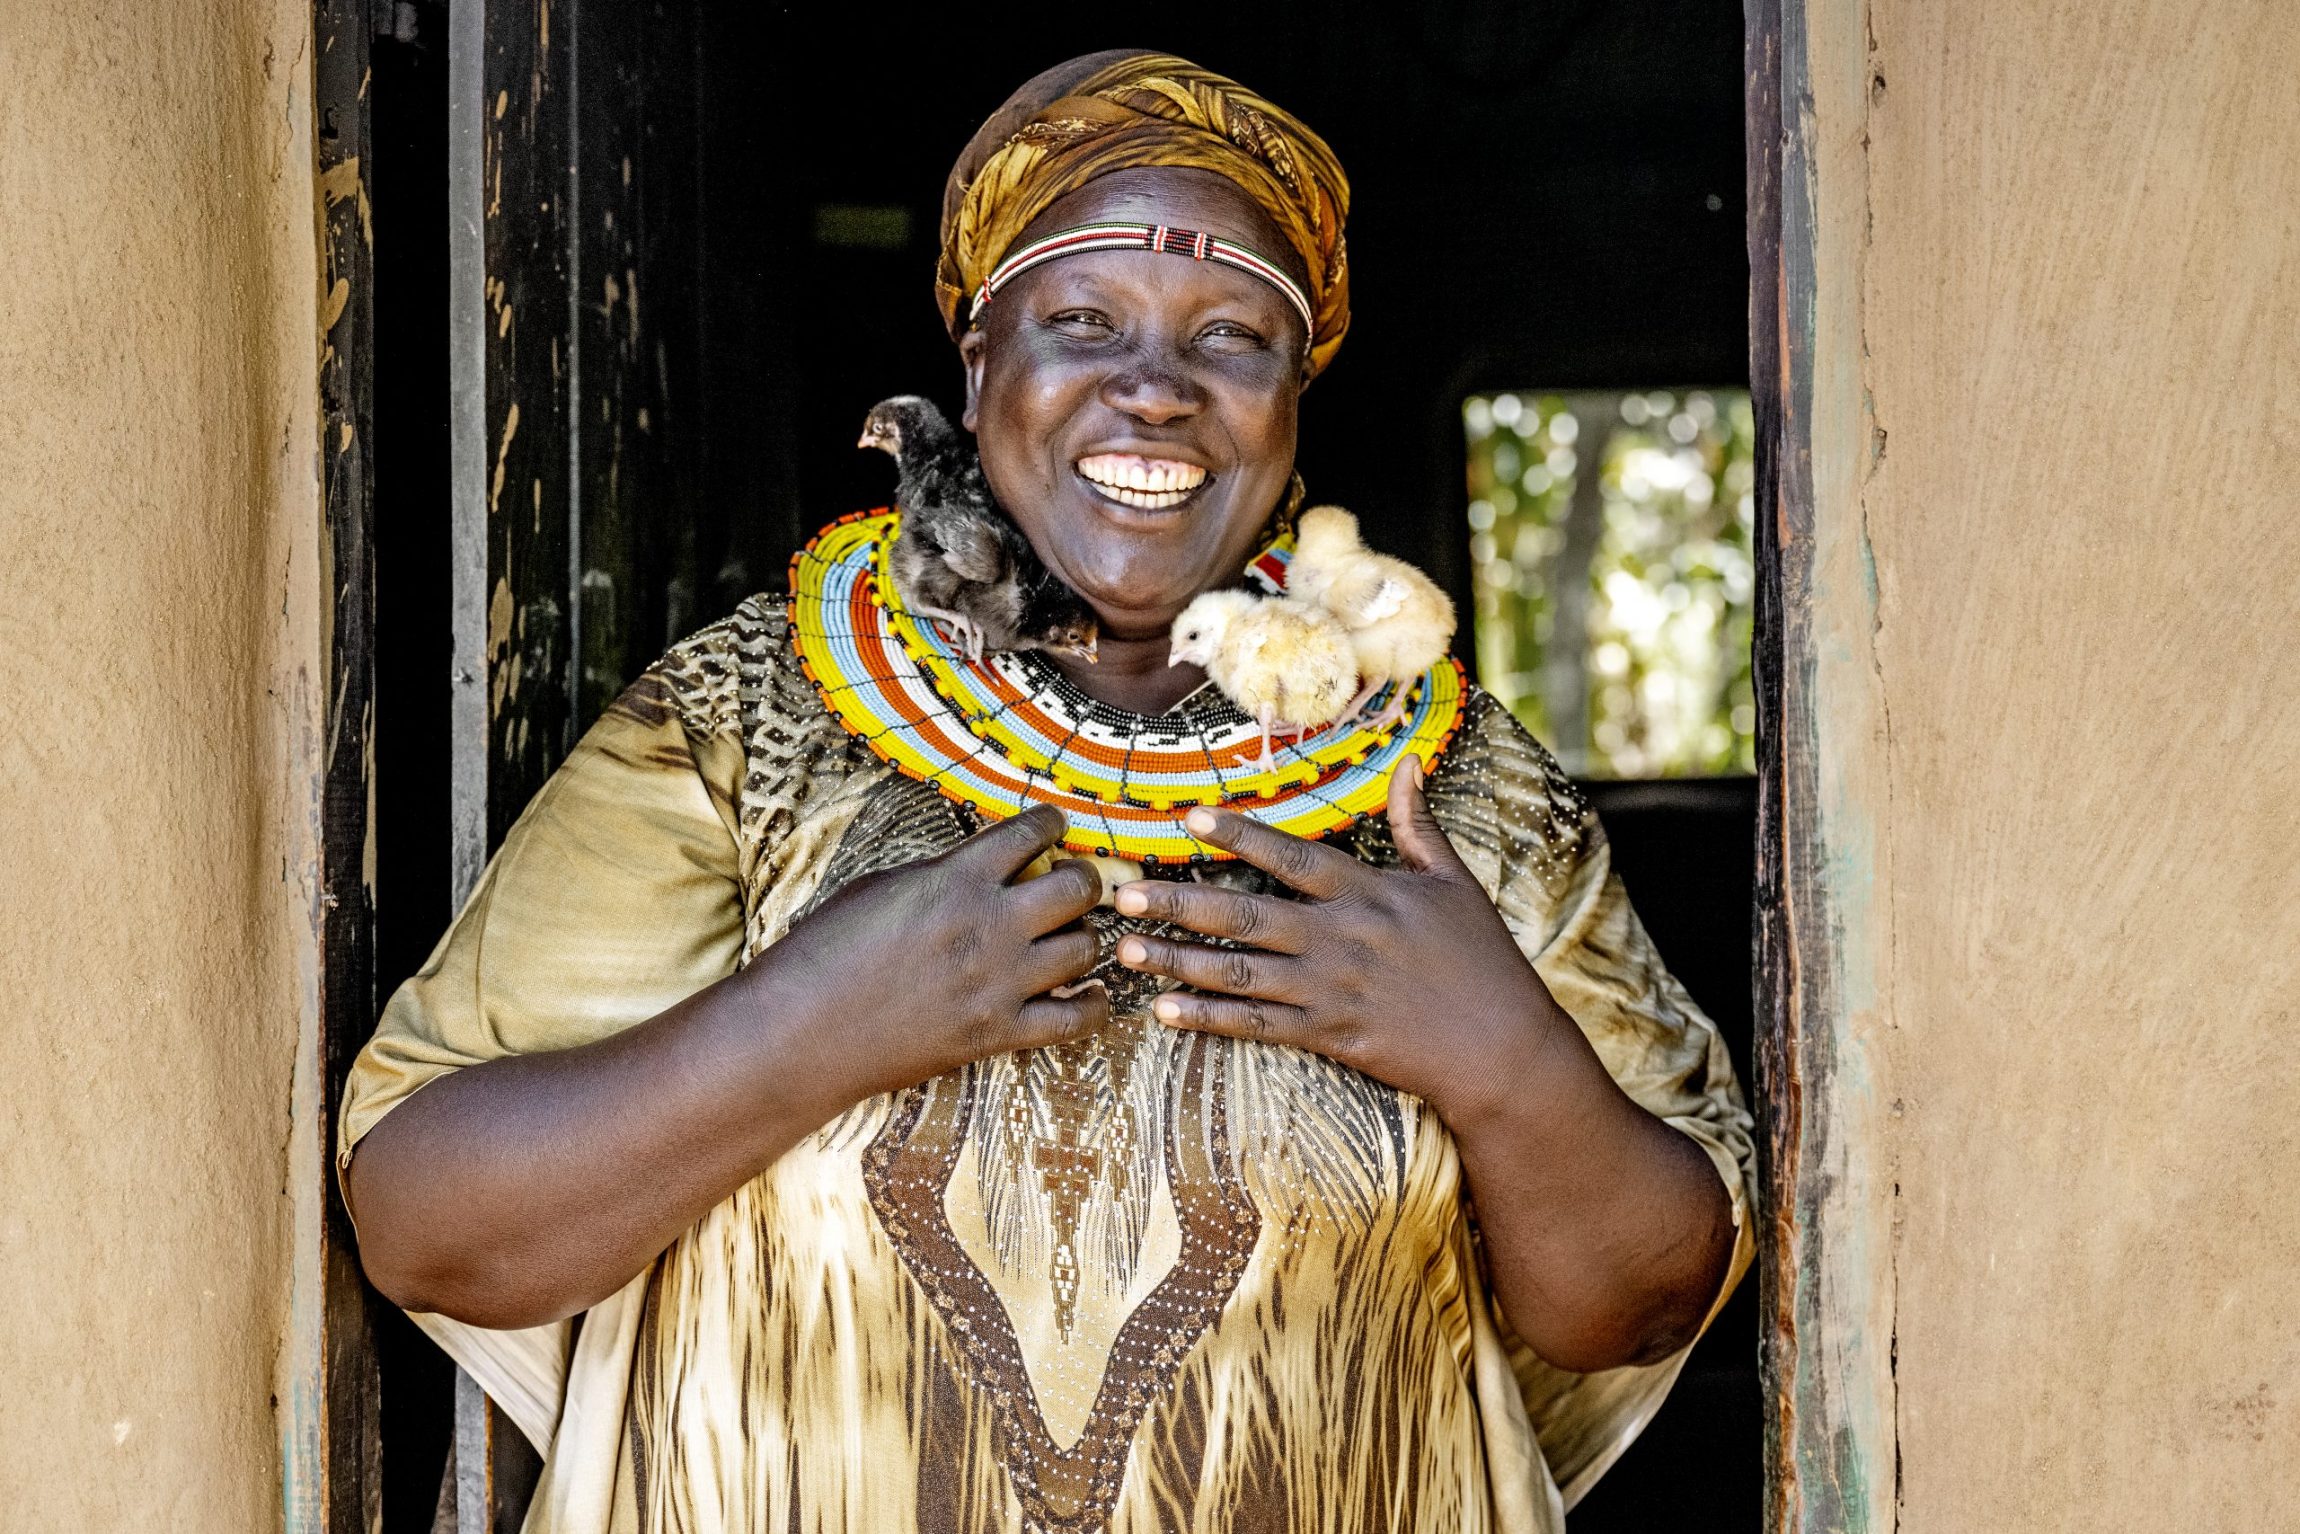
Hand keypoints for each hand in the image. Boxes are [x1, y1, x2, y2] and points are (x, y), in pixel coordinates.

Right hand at [768, 804, 1109, 1102]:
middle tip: (1071, 883)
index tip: (1053, 829)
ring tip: (1068, 937)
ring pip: (1086, 948)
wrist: (800, 1029)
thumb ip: (941, 873)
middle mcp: (990, 925)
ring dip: (1083, 938)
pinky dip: (1092, 1005)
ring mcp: (1000, 983)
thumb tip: (983, 867)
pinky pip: (1076, 1020)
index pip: (1033, 831)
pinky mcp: (999, 1034)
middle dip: (1082, 878)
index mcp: (957, 878)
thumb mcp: (881, 886)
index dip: (1051, 824)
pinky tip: (1087, 994)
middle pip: (1079, 887)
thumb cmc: (826, 951)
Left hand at [1111, 760, 1568, 1125]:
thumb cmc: (1481, 960)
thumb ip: (1417, 824)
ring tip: (1124, 950)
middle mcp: (1339, 939)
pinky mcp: (1328, 1035)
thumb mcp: (1454, 881)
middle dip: (1178, 904)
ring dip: (1177, 960)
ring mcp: (1329, 991)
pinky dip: (1209, 1019)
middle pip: (1245, 916)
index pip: (1291, 856)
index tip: (1188, 816)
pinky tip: (1165, 1011)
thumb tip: (1408, 763)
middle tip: (1122, 895)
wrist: (1502, 1049)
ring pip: (1238, 973)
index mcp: (1366, 893)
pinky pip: (1256, 1026)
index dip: (1238, 834)